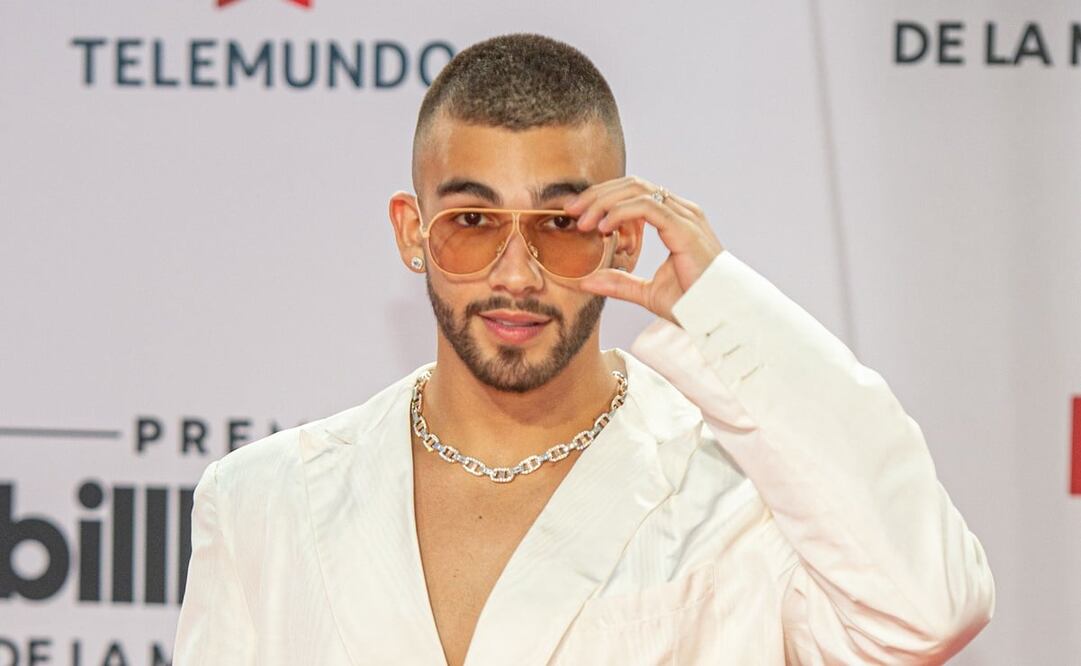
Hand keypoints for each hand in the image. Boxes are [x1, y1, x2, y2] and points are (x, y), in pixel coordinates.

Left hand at [565, 176, 725, 322]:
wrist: (721, 316)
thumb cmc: (695, 304)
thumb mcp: (647, 293)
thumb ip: (619, 283)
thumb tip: (587, 281)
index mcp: (675, 219)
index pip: (634, 193)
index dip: (603, 199)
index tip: (578, 216)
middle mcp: (682, 211)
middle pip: (632, 185)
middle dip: (598, 195)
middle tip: (572, 212)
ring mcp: (685, 216)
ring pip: (637, 190)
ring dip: (604, 202)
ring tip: (583, 222)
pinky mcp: (685, 228)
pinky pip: (647, 206)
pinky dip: (620, 212)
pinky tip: (603, 227)